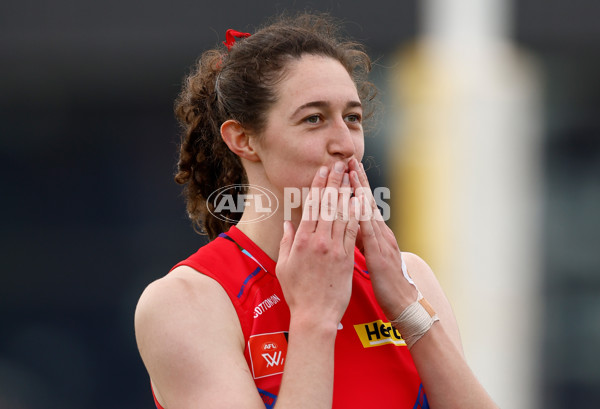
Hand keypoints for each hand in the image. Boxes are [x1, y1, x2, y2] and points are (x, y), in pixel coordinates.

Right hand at [276, 162, 359, 325]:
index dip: (318, 186)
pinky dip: (356, 214)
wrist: (315, 315)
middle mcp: (317, 241)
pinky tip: (360, 200)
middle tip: (338, 164)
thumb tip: (288, 224)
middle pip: (327, 205)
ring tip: (350, 176)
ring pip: (341, 214)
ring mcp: (333, 248)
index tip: (322, 171)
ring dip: (346, 192)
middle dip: (333, 182)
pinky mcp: (346, 257)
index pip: (311, 206)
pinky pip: (352, 231)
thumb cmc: (297, 293)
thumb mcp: (284, 266)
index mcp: (301, 241)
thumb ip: (286, 242)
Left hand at [348, 158, 417, 319]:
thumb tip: (349, 228)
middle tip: (349, 159)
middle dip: (358, 180)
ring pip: (369, 211)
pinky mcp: (380, 254)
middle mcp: (380, 232)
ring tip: (352, 172)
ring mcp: (382, 241)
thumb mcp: (372, 256)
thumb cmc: (386, 281)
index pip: (363, 204)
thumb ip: (362, 240)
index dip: (355, 186)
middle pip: (367, 201)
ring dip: (361, 191)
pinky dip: (363, 216)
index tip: (346, 168)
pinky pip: (370, 233)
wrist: (403, 302)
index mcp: (376, 233)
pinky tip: (358, 204)